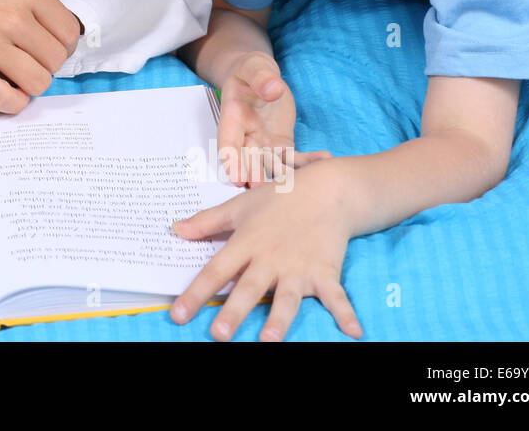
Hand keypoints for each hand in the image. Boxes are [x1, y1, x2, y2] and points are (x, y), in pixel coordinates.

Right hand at [0, 0, 82, 114]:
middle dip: (43, 66)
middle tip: (24, 65)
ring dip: (27, 85)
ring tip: (11, 79)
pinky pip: (5, 98)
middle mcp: (16, 16)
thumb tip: (47, 23)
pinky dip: (8, 102)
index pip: (69, 33)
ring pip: (37, 82)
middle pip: (55, 61)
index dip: (59, 46)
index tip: (43, 49)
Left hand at [168, 159, 362, 341]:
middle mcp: (270, 259)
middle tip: (219, 336)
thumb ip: (206, 222)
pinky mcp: (325, 271)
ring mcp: (299, 267)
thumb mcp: (238, 206)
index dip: (196, 293)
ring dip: (279, 319)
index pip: (215, 271)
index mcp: (246, 243)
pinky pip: (336, 296)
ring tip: (269, 340)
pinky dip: (345, 313)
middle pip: (248, 289)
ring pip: (286, 297)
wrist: (326, 189)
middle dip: (234, 313)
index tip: (177, 315)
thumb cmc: (279, 197)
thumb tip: (175, 230)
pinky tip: (354, 332)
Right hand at [217, 52, 330, 186]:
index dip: (231, 162)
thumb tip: (273, 89)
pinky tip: (324, 161)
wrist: (259, 76)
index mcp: (233, 118)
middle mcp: (245, 136)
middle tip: (265, 192)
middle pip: (248, 161)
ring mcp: (263, 143)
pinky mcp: (281, 145)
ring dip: (282, 176)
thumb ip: (262, 77)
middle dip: (255, 177)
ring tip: (299, 184)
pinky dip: (306, 162)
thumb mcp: (254, 67)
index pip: (228, 144)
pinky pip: (293, 158)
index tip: (237, 179)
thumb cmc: (251, 70)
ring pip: (270, 165)